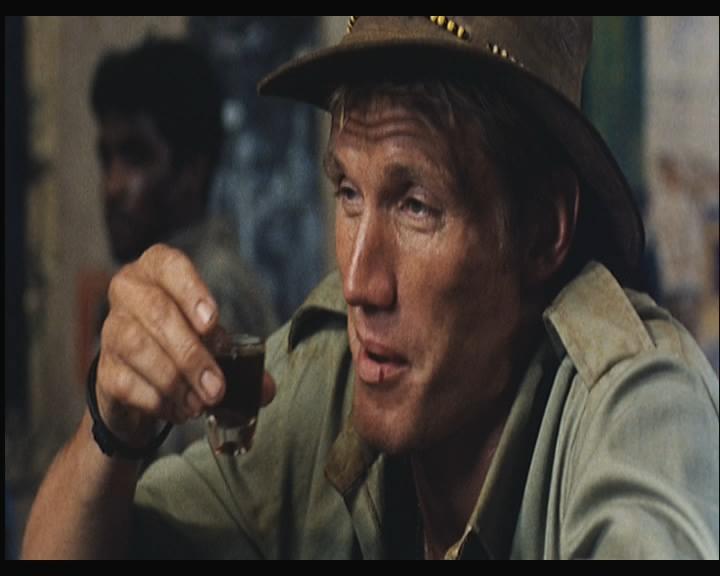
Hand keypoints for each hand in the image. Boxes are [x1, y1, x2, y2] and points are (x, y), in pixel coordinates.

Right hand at [95, 244, 274, 445]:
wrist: (142, 384)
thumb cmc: (183, 346)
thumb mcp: (214, 343)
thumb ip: (242, 360)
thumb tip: (265, 388)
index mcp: (158, 272)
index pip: (169, 264)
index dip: (190, 290)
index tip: (211, 322)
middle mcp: (129, 292)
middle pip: (156, 311)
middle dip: (190, 353)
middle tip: (216, 387)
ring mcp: (111, 329)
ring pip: (137, 346)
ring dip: (175, 380)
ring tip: (200, 403)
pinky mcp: (103, 369)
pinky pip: (126, 381)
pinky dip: (157, 400)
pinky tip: (179, 410)